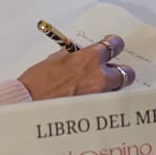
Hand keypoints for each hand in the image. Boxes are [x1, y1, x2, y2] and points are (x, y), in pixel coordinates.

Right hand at [19, 33, 136, 100]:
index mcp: (88, 59)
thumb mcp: (56, 59)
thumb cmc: (37, 82)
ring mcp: (100, 96)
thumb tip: (81, 54)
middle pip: (126, 72)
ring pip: (117, 89)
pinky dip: (101, 99)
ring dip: (110, 86)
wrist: (29, 104)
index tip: (114, 44)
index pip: (114, 45)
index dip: (115, 44)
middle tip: (112, 69)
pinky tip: (89, 99)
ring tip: (96, 87)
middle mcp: (99, 77)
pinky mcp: (96, 110)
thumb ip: (74, 56)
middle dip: (119, 70)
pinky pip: (106, 101)